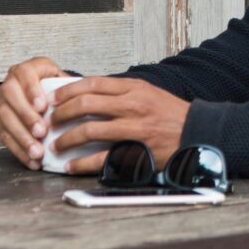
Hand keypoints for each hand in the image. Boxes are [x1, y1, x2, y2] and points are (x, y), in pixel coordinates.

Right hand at [0, 56, 62, 169]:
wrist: (45, 95)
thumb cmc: (57, 88)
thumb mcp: (65, 81)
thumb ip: (69, 87)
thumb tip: (83, 100)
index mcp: (28, 69)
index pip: (25, 74)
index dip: (32, 90)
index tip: (42, 106)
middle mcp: (11, 83)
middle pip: (11, 96)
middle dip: (26, 116)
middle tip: (41, 131)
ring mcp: (2, 102)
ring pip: (5, 118)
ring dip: (22, 137)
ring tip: (37, 151)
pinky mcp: (0, 121)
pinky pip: (4, 136)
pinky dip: (18, 150)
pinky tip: (31, 159)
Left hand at [48, 77, 190, 173]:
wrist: (197, 131)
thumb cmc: (171, 114)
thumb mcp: (148, 92)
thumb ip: (122, 91)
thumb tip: (92, 93)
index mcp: (133, 88)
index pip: (92, 83)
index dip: (67, 90)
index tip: (54, 98)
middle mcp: (132, 105)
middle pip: (85, 104)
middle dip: (61, 113)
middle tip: (51, 121)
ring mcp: (133, 128)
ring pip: (89, 130)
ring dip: (67, 138)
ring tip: (56, 145)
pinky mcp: (135, 151)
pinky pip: (102, 157)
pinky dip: (82, 163)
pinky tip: (71, 165)